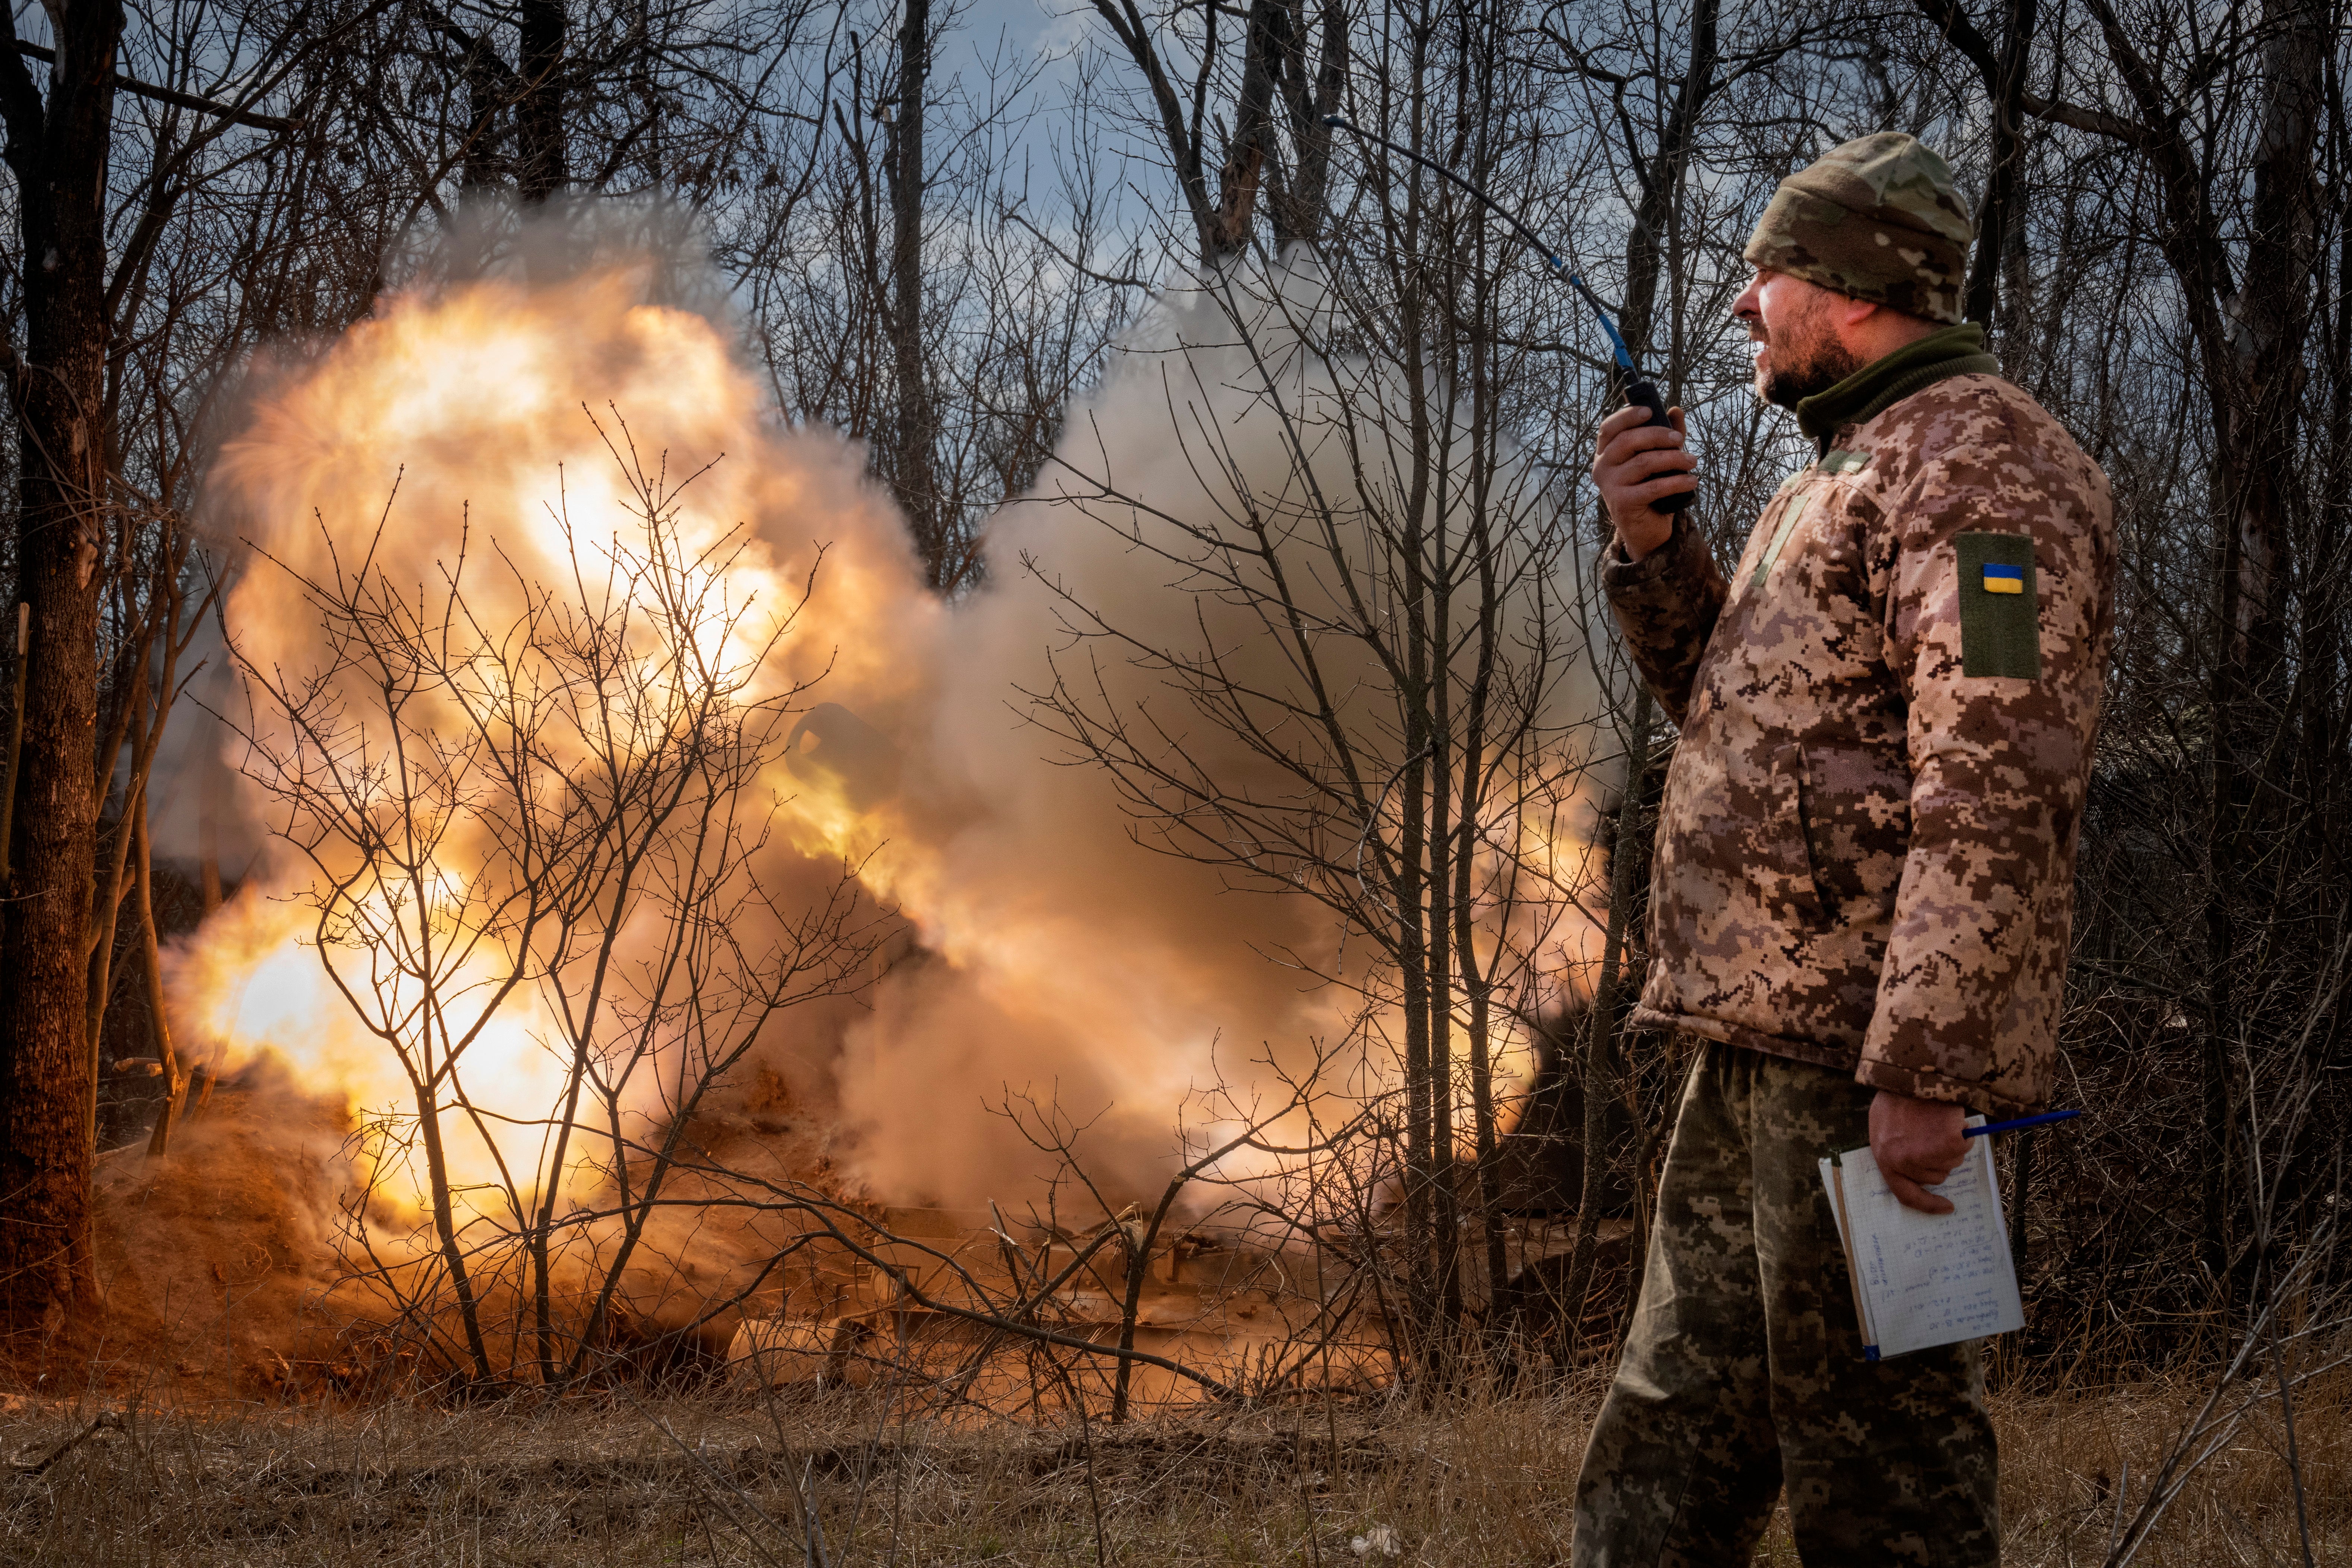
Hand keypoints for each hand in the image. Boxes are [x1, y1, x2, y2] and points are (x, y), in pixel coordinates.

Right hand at [1592, 402, 1697, 561]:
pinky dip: (1676, 482)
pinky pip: (1653, 487)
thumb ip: (1664, 435)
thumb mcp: (1657, 459)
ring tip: (1693, 461)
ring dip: (1673, 459)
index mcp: (1606, 453)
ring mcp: (1610, 486)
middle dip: (1658, 435)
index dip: (1627, 416)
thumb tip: (1676, 411)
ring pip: (1643, 463)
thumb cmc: (1649, 488)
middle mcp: (1602, 468)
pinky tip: (1692, 481)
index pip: (1609, 428)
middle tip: (1680, 440)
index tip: (1651, 411)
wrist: (1645, 528)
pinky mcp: (1623, 503)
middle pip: (1628, 441)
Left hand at [1869, 1090, 1968, 1214]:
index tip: (1948, 1207)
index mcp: (1885, 1160)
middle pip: (1937, 1175)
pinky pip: (1964, 1146)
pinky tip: (1950, 1118)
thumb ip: (1897, 1150)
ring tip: (1936, 1121)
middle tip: (1933, 1133)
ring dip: (1951, 1145)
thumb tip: (1922, 1169)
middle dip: (1939, 1158)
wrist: (1909, 1072)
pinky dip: (1963, 1133)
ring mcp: (1927, 1155)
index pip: (1907, 1195)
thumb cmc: (1895, 1096)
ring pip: (1952, 1161)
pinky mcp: (1948, 1143)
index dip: (1929, 1205)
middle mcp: (1905, 1163)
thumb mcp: (1883, 1126)